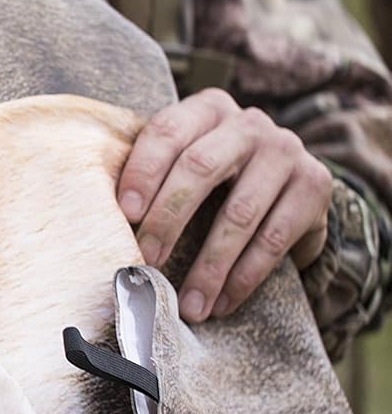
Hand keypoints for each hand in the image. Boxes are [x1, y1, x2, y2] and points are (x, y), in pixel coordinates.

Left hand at [117, 88, 332, 321]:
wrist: (285, 186)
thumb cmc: (213, 179)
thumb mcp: (184, 164)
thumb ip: (153, 177)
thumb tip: (99, 225)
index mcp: (207, 108)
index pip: (167, 132)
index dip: (143, 172)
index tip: (124, 215)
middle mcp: (249, 122)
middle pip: (200, 168)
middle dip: (168, 220)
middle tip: (146, 262)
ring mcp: (286, 150)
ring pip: (240, 213)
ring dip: (209, 266)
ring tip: (188, 305)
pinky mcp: (315, 185)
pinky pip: (275, 238)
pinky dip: (245, 277)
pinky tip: (222, 302)